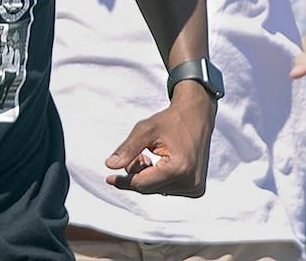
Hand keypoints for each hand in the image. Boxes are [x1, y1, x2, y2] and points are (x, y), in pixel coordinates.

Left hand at [105, 81, 214, 196]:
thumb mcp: (145, 130)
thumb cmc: (169, 120)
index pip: (142, 183)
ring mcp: (196, 188)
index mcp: (179, 168)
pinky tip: (161, 163)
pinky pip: (167, 189)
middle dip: (136, 174)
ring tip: (151, 155)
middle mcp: (191, 182)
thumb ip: (128, 149)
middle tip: (139, 155)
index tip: (109, 178)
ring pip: (157, 190)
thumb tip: (110, 166)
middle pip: (149, 188)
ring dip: (147, 176)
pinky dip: (158, 179)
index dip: (124, 181)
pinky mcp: (197, 189)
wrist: (196, 116)